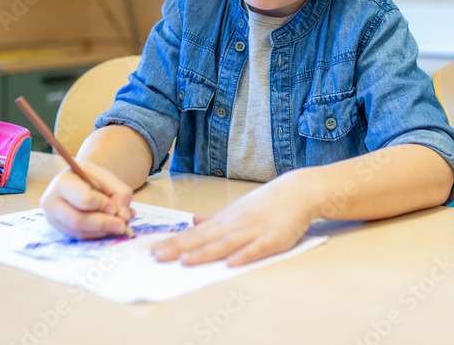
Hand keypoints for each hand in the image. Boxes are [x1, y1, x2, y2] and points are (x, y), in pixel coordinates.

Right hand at [40, 161, 134, 239]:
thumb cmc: (92, 177)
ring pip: (79, 232)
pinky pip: (80, 237)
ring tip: (117, 223)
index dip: (102, 205)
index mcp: (62, 182)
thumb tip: (124, 217)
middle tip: (122, 225)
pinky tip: (107, 226)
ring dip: (102, 230)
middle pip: (78, 220)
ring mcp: (52, 218)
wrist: (78, 180)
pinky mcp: (59, 229)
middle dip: (104, 223)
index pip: (84, 199)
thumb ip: (120, 194)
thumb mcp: (108, 178)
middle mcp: (51, 201)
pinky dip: (97, 233)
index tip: (114, 206)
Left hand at [151, 173, 314, 266]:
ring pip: (226, 244)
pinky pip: (258, 248)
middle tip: (157, 257)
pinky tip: (232, 263)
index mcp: (227, 219)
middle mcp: (236, 224)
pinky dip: (245, 255)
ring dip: (205, 253)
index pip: (196, 234)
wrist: (299, 191)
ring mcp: (255, 230)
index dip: (175, 242)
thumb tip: (194, 221)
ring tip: (186, 261)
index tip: (154, 250)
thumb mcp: (238, 207)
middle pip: (205, 239)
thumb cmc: (269, 201)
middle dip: (180, 248)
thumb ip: (216, 217)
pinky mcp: (274, 238)